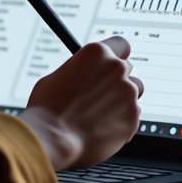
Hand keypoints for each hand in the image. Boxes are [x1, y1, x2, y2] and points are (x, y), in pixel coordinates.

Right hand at [17, 37, 142, 169]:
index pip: (121, 45)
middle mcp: (116, 68)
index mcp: (97, 53)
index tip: (112, 64)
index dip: (117, 55)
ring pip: (133, 92)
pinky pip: (133, 115)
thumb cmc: (48, 107)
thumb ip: (80, 70)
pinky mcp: (132, 117)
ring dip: (122, 99)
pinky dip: (122, 120)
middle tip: (100, 93)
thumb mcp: (58, 75)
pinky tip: (102, 128)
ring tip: (100, 113)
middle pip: (127, 69)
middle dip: (115, 79)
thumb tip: (85, 75)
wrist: (52, 138)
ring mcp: (127, 93)